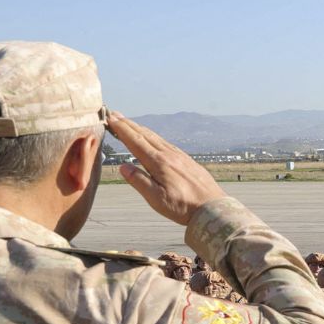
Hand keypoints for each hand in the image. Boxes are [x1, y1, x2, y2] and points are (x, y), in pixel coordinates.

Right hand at [107, 113, 226, 225]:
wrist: (213, 208)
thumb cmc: (184, 207)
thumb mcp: (156, 199)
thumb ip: (139, 181)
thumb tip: (122, 166)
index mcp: (159, 163)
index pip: (136, 141)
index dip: (122, 129)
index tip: (110, 118)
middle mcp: (169, 155)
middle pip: (145, 135)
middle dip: (128, 124)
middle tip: (114, 114)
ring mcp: (180, 156)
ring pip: (156, 138)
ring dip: (141, 129)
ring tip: (129, 123)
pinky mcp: (187, 160)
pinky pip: (166, 143)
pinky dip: (154, 137)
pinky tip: (153, 138)